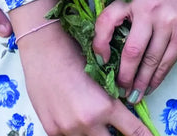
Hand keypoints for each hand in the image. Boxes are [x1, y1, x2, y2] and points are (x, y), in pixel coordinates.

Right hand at [17, 21, 151, 135]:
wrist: (44, 50)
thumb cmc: (75, 54)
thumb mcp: (101, 76)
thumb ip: (111, 99)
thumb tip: (123, 110)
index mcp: (105, 106)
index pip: (133, 131)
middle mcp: (88, 122)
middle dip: (117, 135)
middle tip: (119, 128)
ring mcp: (68, 130)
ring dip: (97, 132)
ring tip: (95, 117)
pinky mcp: (53, 131)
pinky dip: (77, 131)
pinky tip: (75, 117)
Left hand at [92, 0, 176, 100]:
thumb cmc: (166, 4)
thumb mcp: (144, 3)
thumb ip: (128, 22)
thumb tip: (109, 58)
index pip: (107, 19)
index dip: (99, 43)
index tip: (101, 61)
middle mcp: (150, 9)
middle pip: (132, 50)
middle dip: (124, 75)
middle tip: (119, 89)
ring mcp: (168, 22)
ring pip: (149, 61)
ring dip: (140, 83)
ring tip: (133, 95)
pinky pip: (165, 64)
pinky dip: (155, 80)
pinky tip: (149, 88)